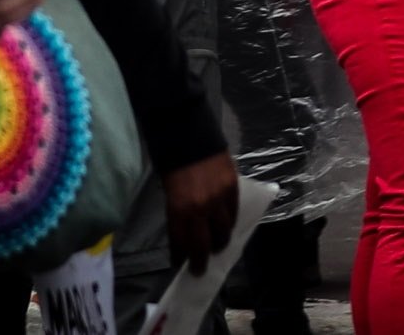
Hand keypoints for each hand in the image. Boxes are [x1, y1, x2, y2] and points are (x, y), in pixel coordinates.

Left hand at [161, 151, 241, 274]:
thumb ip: (178, 213)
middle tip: (200, 268)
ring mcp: (219, 199)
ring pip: (224, 231)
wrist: (188, 134)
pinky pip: (233, 212)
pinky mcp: (233, 187)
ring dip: (219, 242)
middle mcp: (200, 209)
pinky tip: (226, 225)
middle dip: (201, 260)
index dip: (181, 256)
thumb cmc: (172, 163)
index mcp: (179, 210)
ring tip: (216, 246)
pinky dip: (230, 222)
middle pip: (204, 244)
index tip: (180, 264)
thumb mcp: (169, 193)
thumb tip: (185, 232)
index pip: (181, 243)